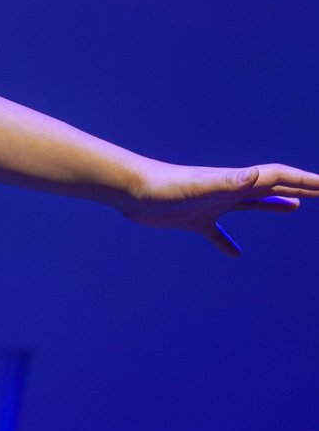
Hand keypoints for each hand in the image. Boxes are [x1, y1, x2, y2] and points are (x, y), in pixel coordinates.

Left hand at [120, 161, 318, 254]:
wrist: (130, 191)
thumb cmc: (163, 186)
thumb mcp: (199, 187)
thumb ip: (228, 183)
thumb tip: (255, 176)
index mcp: (236, 182)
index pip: (280, 178)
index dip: (307, 181)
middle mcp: (228, 190)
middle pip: (273, 188)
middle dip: (301, 188)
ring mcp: (212, 205)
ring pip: (251, 205)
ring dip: (274, 205)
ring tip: (294, 208)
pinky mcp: (193, 220)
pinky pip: (217, 233)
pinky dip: (227, 243)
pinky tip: (235, 254)